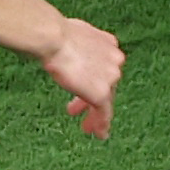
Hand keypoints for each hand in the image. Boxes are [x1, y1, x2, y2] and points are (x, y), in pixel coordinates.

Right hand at [39, 16, 125, 137]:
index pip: (103, 67)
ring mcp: (110, 77)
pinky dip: (102, 124)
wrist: (54, 39)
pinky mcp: (101, 93)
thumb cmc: (54, 34)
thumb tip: (64, 43)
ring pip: (105, 100)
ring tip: (86, 127)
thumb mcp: (71, 34)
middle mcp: (115, 60)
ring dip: (94, 115)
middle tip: (74, 109)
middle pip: (105, 84)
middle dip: (88, 97)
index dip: (90, 79)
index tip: (79, 87)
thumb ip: (77, 44)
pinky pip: (104, 112)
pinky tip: (100, 134)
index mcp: (109, 44)